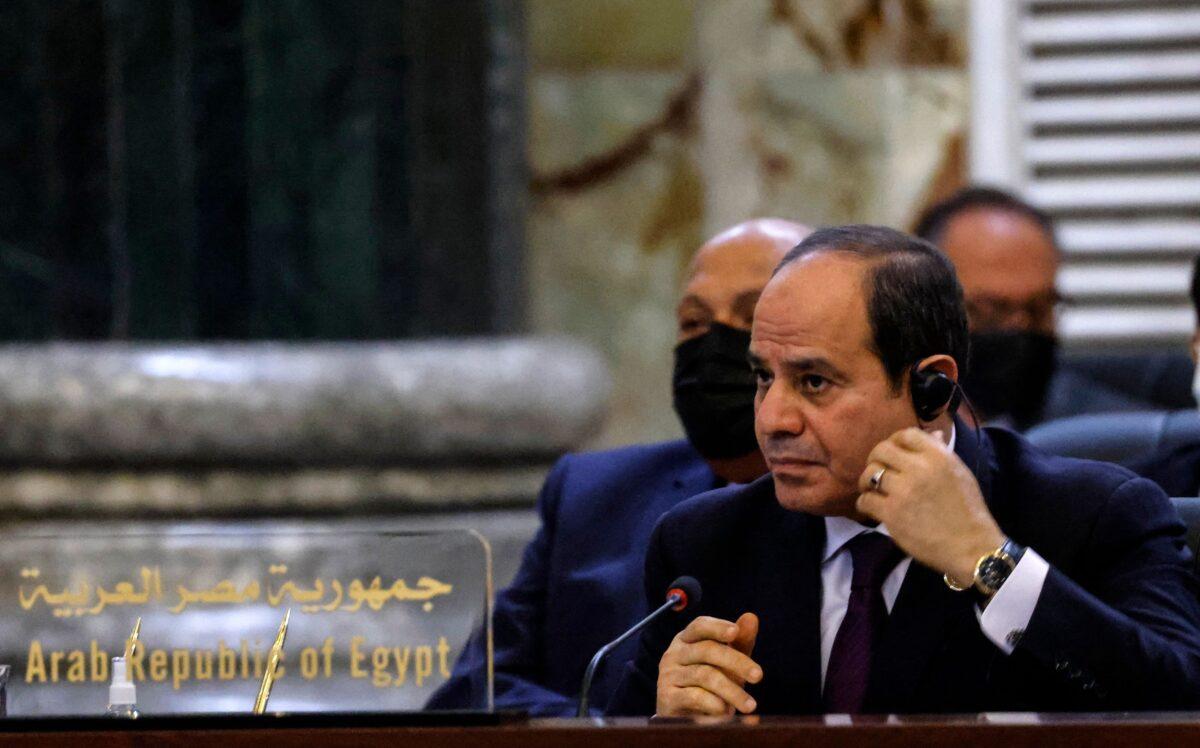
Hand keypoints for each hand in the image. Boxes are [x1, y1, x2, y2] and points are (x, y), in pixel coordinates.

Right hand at [656, 612, 761, 716]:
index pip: (700, 626)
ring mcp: (668, 675)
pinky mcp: (667, 697)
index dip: (717, 627)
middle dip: (736, 662)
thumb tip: (752, 617)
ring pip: (704, 675)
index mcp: (686, 639)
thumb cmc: (710, 685)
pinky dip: (714, 703)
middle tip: (758, 676)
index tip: (735, 632)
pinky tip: (726, 711)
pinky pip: (694, 696)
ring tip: (749, 704)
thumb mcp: (727, 663)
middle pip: (706, 650)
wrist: (687, 718)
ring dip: (732, 691)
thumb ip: (739, 642)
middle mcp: (674, 653)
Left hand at [856, 427, 1004, 585]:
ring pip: (869, 474)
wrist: (971, 546)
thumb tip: (932, 434)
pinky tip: (872, 508)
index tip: (893, 454)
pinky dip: (865, 503)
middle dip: (875, 459)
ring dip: (866, 482)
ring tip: (871, 490)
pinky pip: (865, 500)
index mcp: (938, 456)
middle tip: (877, 471)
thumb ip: (941, 452)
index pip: (906, 434)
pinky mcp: (892, 513)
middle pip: (881, 450)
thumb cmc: (967, 510)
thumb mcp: (960, 473)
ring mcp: (903, 490)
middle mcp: (919, 468)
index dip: (895, 441)